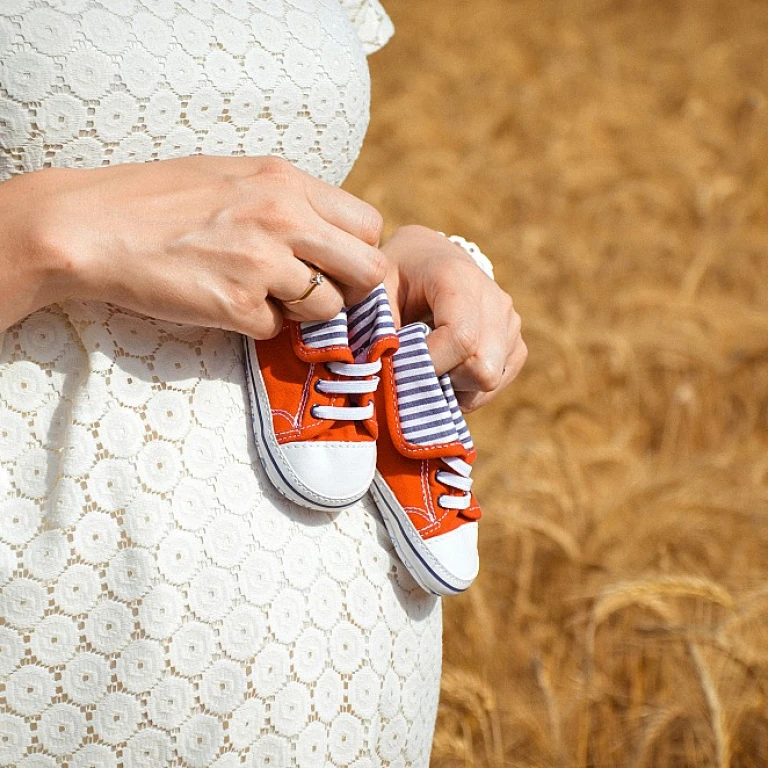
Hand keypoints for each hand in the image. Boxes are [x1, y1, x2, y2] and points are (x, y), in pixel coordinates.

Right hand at [35, 155, 385, 337]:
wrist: (92, 226)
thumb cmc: (160, 199)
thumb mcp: (235, 176)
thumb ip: (289, 199)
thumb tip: (331, 232)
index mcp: (287, 182)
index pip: (369, 224)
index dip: (358, 251)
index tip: (336, 264)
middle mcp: (284, 218)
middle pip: (370, 270)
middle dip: (351, 290)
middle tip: (321, 293)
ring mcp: (262, 263)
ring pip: (329, 309)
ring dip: (304, 314)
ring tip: (266, 298)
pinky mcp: (236, 304)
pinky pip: (277, 330)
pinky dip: (259, 326)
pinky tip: (228, 305)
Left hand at [382, 225, 526, 411]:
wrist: (428, 258)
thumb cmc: (397, 276)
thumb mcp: (377, 291)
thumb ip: (378, 329)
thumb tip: (382, 376)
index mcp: (458, 279)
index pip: (461, 339)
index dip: (430, 365)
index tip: (401, 368)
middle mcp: (495, 299)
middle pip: (482, 368)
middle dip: (443, 379)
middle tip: (414, 367)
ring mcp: (510, 322)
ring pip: (489, 380)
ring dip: (454, 386)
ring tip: (430, 364)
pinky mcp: (516, 344)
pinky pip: (496, 383)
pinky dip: (468, 388)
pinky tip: (447, 369)